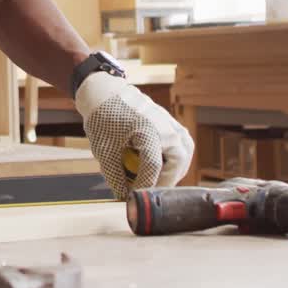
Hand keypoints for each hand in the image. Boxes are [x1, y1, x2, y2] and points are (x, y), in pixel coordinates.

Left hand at [75, 72, 194, 199]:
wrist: (103, 91)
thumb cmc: (102, 117)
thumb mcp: (104, 149)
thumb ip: (114, 175)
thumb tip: (123, 197)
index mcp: (147, 130)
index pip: (153, 166)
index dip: (146, 186)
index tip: (136, 197)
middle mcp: (164, 126)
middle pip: (179, 160)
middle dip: (167, 179)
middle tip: (152, 189)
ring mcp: (170, 122)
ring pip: (185, 152)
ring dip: (175, 169)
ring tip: (158, 178)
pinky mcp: (170, 122)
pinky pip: (183, 143)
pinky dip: (176, 157)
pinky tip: (162, 165)